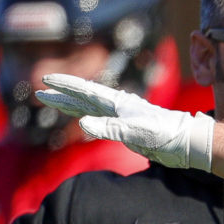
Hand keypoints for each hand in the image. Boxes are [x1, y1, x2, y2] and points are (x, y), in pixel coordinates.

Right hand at [35, 74, 215, 170]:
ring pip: (89, 109)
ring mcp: (121, 117)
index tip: (46, 80)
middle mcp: (117, 107)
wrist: (185, 143)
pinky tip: (82, 120)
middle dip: (61, 95)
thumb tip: (82, 123)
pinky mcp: (126, 129)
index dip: (66, 86)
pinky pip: (99, 121)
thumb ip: (109, 127)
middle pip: (83, 98)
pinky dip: (86, 119)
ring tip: (52, 102)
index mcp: (118, 103)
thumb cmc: (165, 135)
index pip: (86, 90)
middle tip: (39, 91)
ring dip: (70, 106)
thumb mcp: (136, 132)